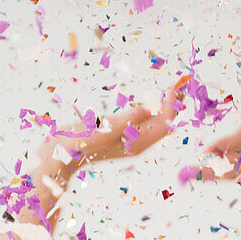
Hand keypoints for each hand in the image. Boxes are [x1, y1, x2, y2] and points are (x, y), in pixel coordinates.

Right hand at [40, 77, 189, 175]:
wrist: (57, 157)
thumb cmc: (78, 143)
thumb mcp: (104, 128)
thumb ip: (128, 120)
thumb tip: (149, 108)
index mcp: (137, 143)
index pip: (165, 123)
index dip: (173, 103)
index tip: (178, 84)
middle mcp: (136, 144)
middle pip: (163, 122)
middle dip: (174, 102)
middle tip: (183, 82)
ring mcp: (128, 141)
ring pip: (154, 123)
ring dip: (164, 105)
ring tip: (172, 89)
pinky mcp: (118, 136)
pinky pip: (141, 123)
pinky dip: (150, 111)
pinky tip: (151, 102)